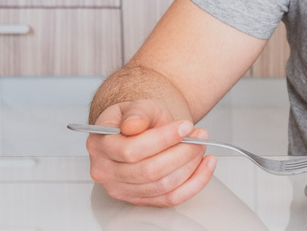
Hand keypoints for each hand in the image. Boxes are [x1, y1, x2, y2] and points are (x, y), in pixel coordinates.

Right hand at [86, 99, 216, 206]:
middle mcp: (105, 171)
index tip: (186, 126)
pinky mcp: (140, 200)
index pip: (131, 150)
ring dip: (190, 165)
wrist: (142, 131)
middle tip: (200, 136)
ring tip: (201, 145)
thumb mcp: (139, 106)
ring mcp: (121, 189)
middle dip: (182, 152)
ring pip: (162, 186)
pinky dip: (195, 183)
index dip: (163, 139)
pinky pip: (171, 198)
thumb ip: (138, 112)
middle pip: (149, 171)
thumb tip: (133, 125)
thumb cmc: (140, 119)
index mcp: (100, 144)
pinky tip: (206, 165)